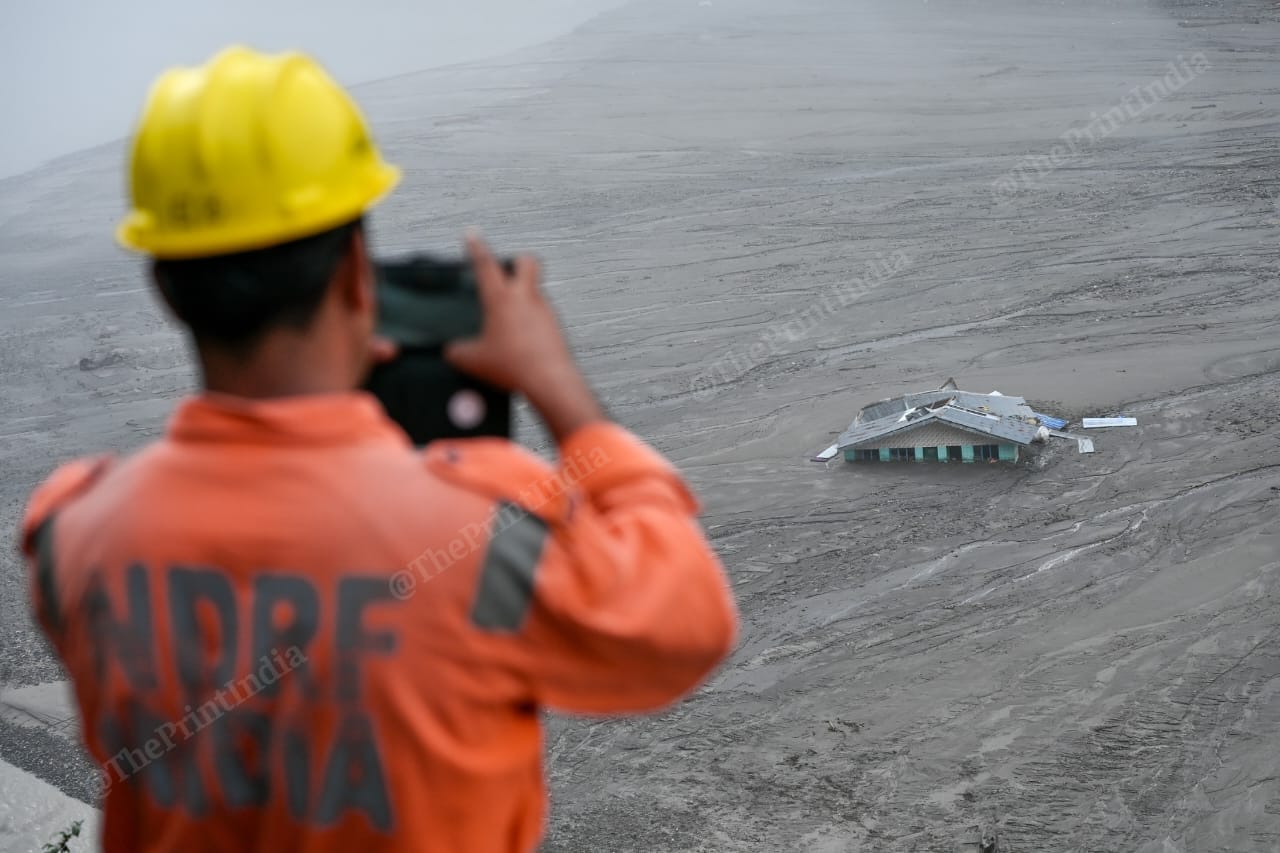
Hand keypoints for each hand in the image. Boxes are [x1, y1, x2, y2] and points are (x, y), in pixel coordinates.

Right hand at [445, 233, 604, 441]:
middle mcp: (526, 297)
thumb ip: (458, 352)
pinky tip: (522, 337)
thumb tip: (452, 352)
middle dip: (516, 260)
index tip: (473, 234)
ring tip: (509, 317)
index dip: (477, 246)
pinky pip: (542, 315)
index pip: (486, 264)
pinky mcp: (556, 326)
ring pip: (535, 290)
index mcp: (501, 298)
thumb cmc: (515, 366)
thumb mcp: (473, 360)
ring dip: (523, 296)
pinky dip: (531, 320)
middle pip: (526, 261)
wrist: (549, 380)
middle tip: (506, 268)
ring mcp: (545, 310)